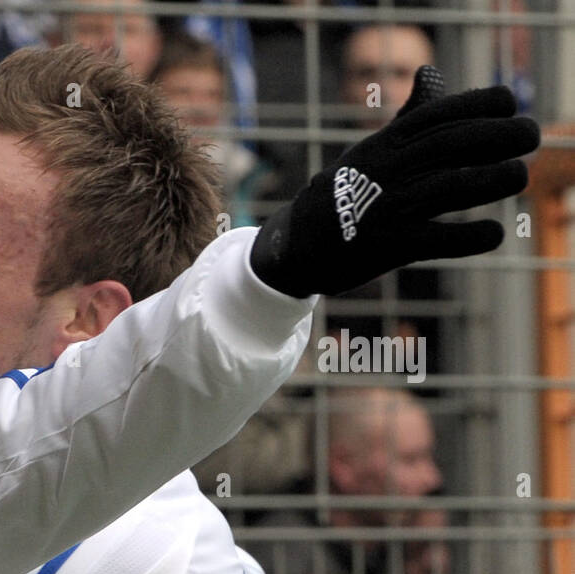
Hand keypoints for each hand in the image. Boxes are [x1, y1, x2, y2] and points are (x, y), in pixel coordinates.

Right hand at [250, 66, 540, 296]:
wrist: (295, 245)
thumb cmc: (342, 194)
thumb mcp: (370, 150)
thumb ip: (408, 118)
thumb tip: (430, 72)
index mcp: (383, 145)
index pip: (436, 114)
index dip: (478, 103)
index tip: (510, 103)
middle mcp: (385, 172)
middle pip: (449, 146)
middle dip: (497, 136)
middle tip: (530, 136)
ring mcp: (385, 209)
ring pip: (447, 188)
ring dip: (491, 181)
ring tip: (518, 177)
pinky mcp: (386, 248)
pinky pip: (436, 241)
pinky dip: (469, 238)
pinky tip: (493, 233)